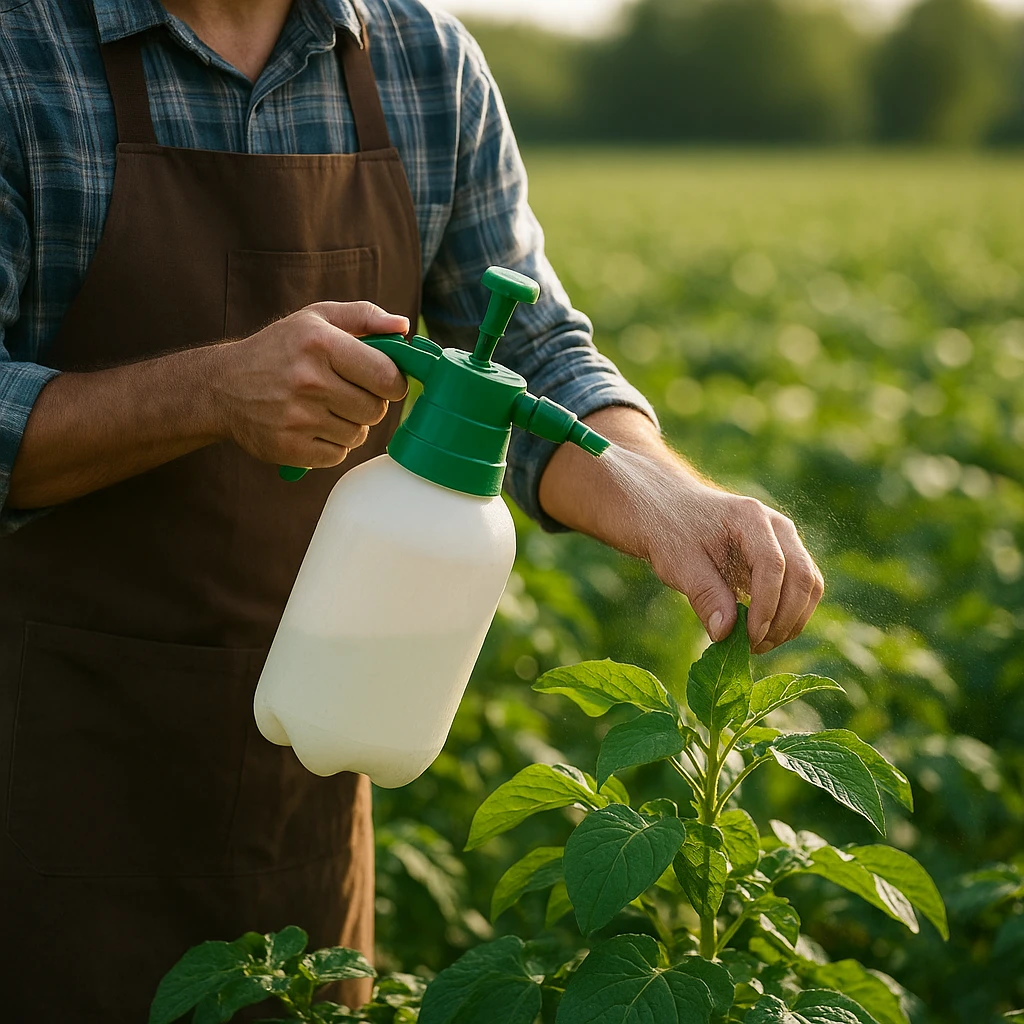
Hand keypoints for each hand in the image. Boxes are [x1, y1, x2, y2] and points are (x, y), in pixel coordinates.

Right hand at [209, 301, 409, 467]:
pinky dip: (331, 445)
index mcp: (321, 344)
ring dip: (350, 425)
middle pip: (376, 410)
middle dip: (370, 403)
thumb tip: (403, 327)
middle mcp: (309, 381)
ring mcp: (298, 419)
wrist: (222, 387)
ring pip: (358, 435)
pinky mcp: (290, 449)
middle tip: (348, 393)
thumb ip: (363, 317)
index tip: (383, 380)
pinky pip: (337, 455)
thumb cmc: (278, 350)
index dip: (393, 382)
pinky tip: (312, 427)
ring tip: (325, 408)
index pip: (387, 377)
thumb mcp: (315, 319)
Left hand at [538, 406, 823, 650]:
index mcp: (751, 517)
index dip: (766, 606)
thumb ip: (705, 595)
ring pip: (809, 585)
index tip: (750, 637)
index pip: (773, 565)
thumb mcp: (679, 562)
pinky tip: (760, 634)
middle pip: (803, 576)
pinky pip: (798, 590)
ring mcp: (783, 541)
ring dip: (791, 621)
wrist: (667, 510)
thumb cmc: (670, 531)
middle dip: (785, 619)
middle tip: (756, 648)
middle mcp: (776, 527)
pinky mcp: (780, 559)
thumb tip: (725, 634)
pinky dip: (787, 615)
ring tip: (758, 646)